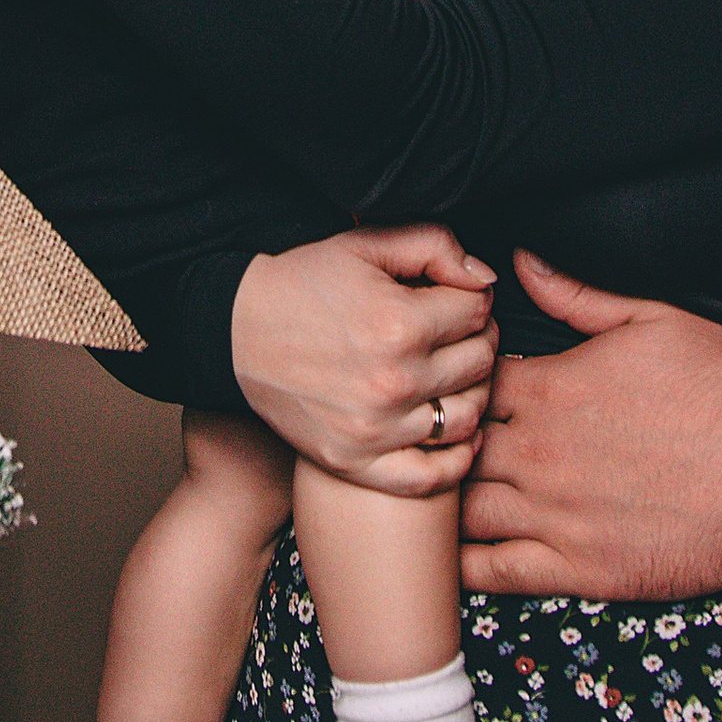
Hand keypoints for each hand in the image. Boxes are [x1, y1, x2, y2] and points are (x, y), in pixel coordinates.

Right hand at [232, 227, 500, 497]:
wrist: (236, 331)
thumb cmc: (303, 284)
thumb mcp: (364, 244)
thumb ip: (434, 245)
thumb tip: (485, 278)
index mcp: (399, 323)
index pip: (477, 311)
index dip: (472, 297)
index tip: (454, 297)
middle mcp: (393, 382)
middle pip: (480, 363)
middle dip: (476, 339)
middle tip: (455, 331)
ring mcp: (375, 429)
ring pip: (467, 417)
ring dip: (471, 392)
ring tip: (450, 374)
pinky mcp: (356, 462)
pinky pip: (432, 477)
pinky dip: (456, 461)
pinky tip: (455, 435)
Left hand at [459, 253, 721, 597]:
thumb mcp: (651, 320)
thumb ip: (575, 295)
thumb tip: (522, 263)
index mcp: (550, 390)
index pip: (462, 385)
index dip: (450, 386)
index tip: (454, 389)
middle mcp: (539, 453)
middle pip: (450, 447)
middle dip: (436, 443)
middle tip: (433, 445)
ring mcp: (554, 515)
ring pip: (459, 511)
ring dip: (442, 502)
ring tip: (434, 497)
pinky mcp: (578, 569)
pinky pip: (493, 572)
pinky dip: (459, 566)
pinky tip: (444, 559)